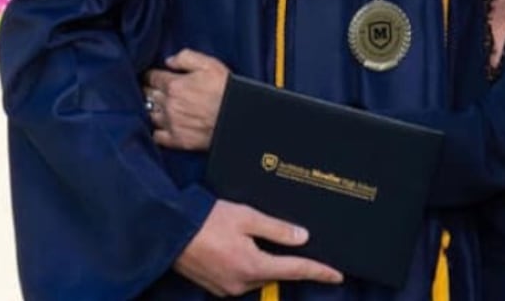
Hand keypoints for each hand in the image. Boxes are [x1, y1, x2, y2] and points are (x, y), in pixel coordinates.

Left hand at [144, 49, 230, 151]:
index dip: (151, 75)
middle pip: (147, 95)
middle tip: (152, 89)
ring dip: (151, 109)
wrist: (237, 117)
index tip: (153, 76)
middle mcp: (168, 104)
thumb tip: (169, 61)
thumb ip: (186, 58)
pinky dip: (156, 130)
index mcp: (173, 84)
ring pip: (149, 114)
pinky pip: (157, 136)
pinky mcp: (177, 139)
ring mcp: (171, 123)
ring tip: (155, 106)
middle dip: (148, 90)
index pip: (152, 77)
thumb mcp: (208, 64)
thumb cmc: (225, 90)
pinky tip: (160, 126)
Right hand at [174, 199, 342, 295]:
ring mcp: (226, 288)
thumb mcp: (245, 216)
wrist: (167, 231)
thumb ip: (276, 229)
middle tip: (288, 242)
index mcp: (253, 266)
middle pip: (275, 273)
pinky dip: (245, 265)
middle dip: (283, 260)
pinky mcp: (214, 286)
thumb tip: (302, 237)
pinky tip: (235, 248)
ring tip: (249, 238)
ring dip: (261, 261)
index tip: (337, 274)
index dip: (318, 271)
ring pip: (256, 275)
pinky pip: (239, 278)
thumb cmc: (205, 219)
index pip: (295, 270)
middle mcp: (241, 284)